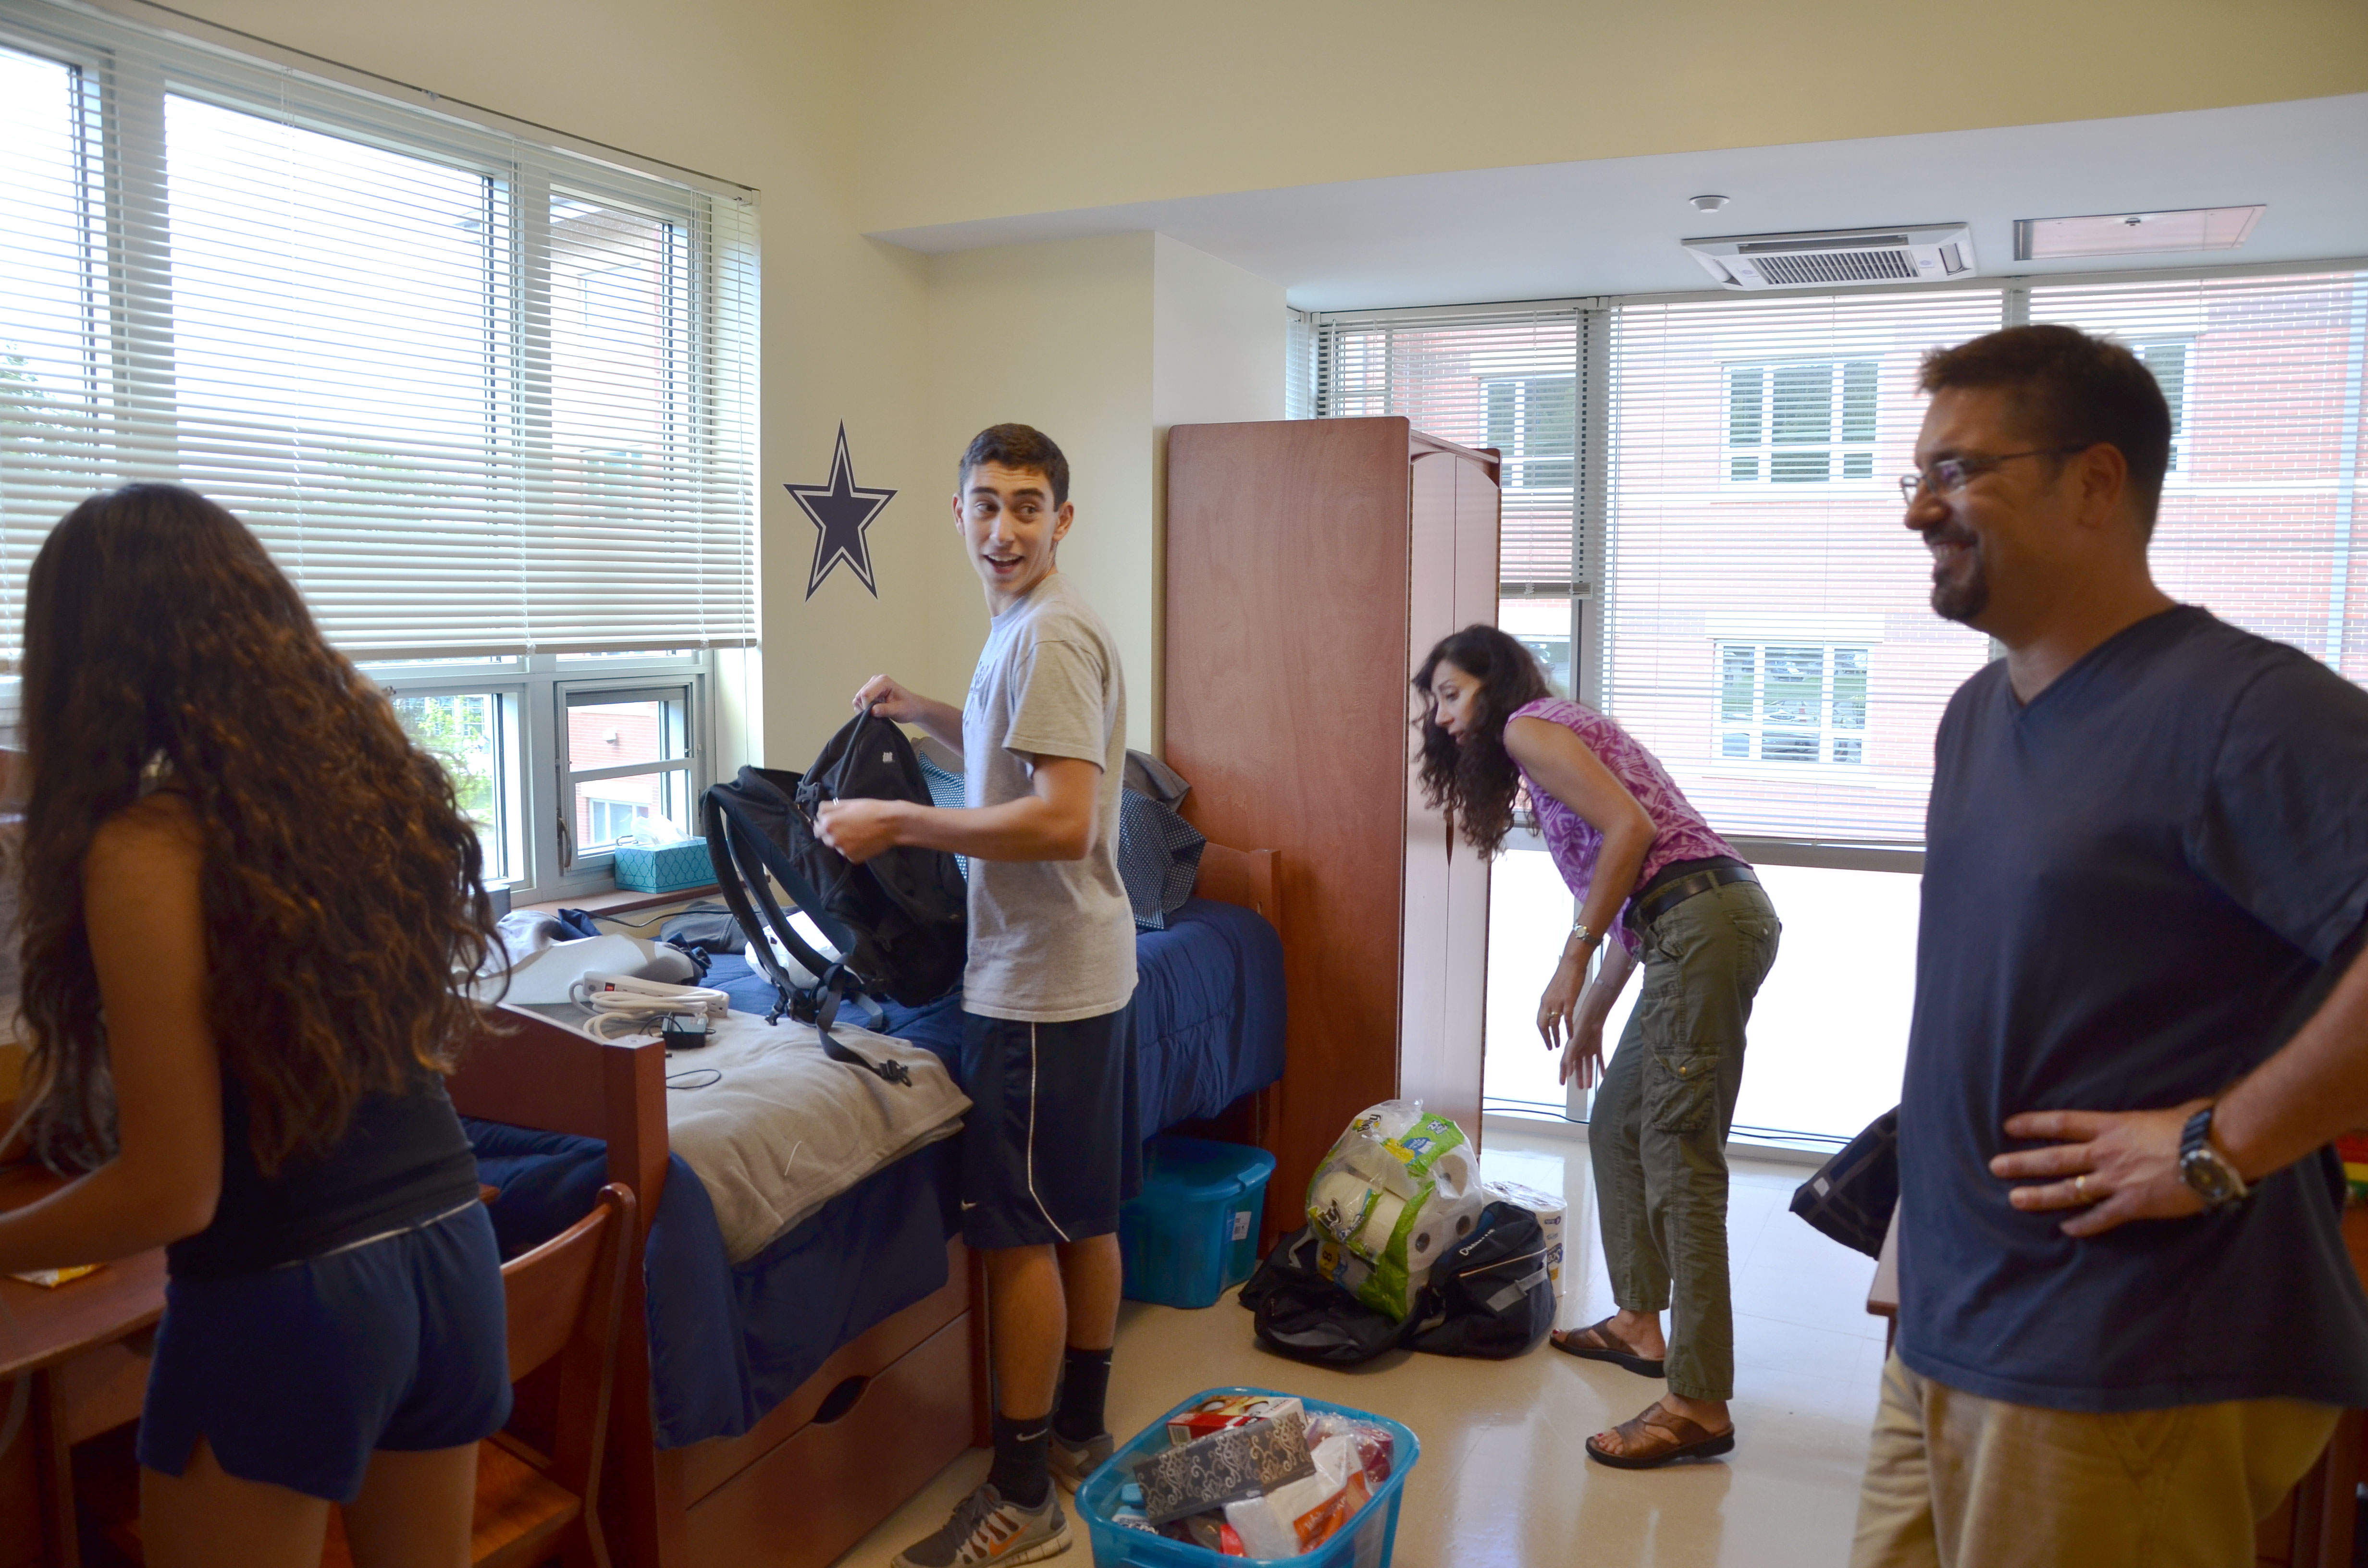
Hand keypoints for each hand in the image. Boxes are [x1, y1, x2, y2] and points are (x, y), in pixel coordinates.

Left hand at [815, 798, 900, 863]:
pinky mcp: (853, 858)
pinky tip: (863, 840)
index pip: (817, 825)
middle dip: (833, 832)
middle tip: (849, 826)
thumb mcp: (847, 803)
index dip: (825, 821)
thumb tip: (819, 813)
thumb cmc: (870, 809)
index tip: (835, 819)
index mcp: (828, 823)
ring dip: (843, 841)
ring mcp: (843, 850)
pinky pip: (848, 853)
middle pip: (826, 837)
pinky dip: (853, 848)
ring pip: (838, 846)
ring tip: (858, 833)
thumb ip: (829, 807)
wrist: (891, 824)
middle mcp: (832, 839)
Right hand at [852, 674, 925, 723]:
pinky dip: (864, 709)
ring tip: (877, 714)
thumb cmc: (909, 707)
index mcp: (883, 681)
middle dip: (865, 709)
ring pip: (858, 699)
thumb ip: (885, 710)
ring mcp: (871, 686)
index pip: (866, 694)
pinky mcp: (869, 692)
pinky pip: (859, 702)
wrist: (913, 707)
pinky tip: (875, 712)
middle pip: (860, 696)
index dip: (867, 707)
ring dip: (864, 710)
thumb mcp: (898, 710)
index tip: (874, 716)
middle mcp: (875, 680)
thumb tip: (872, 711)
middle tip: (877, 716)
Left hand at [1537, 958, 1584, 1051]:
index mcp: (1544, 1000)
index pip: (1539, 1020)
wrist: (1572, 964)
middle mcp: (1548, 1002)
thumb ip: (1554, 1001)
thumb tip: (1555, 1010)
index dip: (1542, 1032)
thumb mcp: (1555, 991)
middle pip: (1543, 1024)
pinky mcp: (1568, 1000)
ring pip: (1554, 1023)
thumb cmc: (1566, 975)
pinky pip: (1566, 1019)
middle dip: (1546, 1038)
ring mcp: (1557, 1002)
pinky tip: (1571, 1035)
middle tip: (1551, 1047)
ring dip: (1557, 1036)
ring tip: (1560, 1044)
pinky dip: (1568, 1029)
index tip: (1546, 1040)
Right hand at [1560, 1016, 1605, 1088]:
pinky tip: (1603, 1075)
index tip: (1562, 1083)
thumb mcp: (1571, 1046)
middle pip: (1578, 1067)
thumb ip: (1569, 1060)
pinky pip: (1600, 1060)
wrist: (1592, 1020)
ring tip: (1590, 1086)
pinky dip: (1602, 1067)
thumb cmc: (1578, 1031)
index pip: (1565, 1065)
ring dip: (1589, 1075)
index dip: (1563, 1074)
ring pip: (1589, 1066)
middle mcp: (1579, 1051)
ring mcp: (1588, 1050)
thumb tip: (1568, 1073)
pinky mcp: (1597, 1048)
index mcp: (1570, 1050)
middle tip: (1580, 1088)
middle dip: (1579, 1078)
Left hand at [1988, 1099, 2209, 1237]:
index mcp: (2112, 1126)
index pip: (2062, 1123)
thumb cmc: (2198, 1125)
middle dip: (2022, 1163)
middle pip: (2055, 1158)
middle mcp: (2107, 1152)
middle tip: (1996, 1167)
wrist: (2217, 1150)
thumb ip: (2146, 1122)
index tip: (2009, 1126)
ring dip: (2040, 1195)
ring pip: (2068, 1189)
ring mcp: (2117, 1180)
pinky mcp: (2133, 1205)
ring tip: (2014, 1199)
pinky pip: (2101, 1217)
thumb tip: (2155, 1122)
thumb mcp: (2163, 1113)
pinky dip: (2083, 1225)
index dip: (2034, 1125)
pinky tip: (2067, 1230)